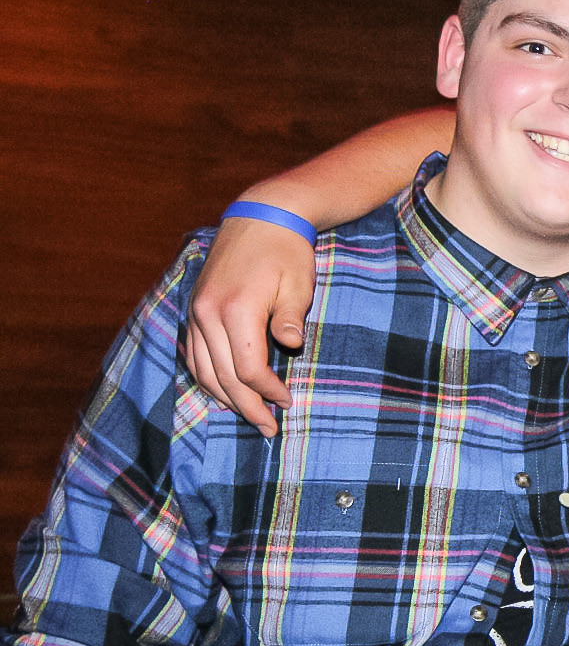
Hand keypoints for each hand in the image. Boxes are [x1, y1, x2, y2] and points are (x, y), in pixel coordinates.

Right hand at [186, 217, 315, 435]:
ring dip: (224, 397)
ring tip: (247, 416)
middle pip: (223, 376)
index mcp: (236, 309)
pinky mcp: (193, 309)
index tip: (287, 402)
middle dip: (247, 406)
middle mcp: (207, 313)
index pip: (247, 367)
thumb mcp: (298, 283)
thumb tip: (290, 347)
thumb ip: (290, 318)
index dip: (268, 391)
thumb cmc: (287, 252)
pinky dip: (206, 377)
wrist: (260, 217)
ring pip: (202, 369)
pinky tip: (222, 392)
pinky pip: (193, 353)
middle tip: (268, 428)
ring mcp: (195, 312)